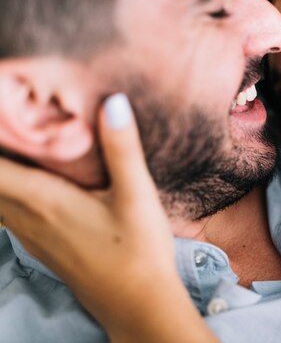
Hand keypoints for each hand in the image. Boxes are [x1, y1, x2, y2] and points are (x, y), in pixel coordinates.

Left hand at [0, 94, 217, 342]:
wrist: (139, 306)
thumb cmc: (139, 251)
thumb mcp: (137, 195)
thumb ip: (122, 148)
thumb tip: (113, 101)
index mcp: (42, 199)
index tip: (9, 111)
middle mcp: (26, 218)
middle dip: (1, 151)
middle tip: (17, 124)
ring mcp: (32, 237)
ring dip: (3, 172)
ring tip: (22, 149)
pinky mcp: (44, 249)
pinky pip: (10, 214)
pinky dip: (11, 192)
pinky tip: (34, 185)